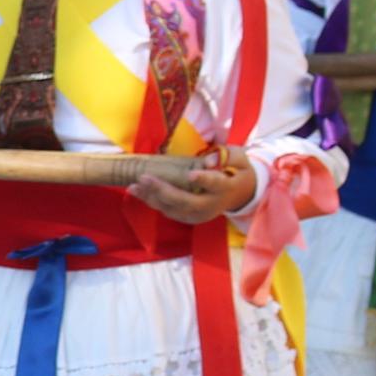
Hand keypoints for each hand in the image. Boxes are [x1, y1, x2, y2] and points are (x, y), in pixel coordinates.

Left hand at [130, 145, 256, 223]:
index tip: (191, 174)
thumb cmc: (236, 171)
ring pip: (174, 210)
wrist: (240, 194)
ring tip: (134, 186)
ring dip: (152, 198)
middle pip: (187, 201)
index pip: (215, 184)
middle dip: (164, 191)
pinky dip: (152, 202)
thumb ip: (227, 156)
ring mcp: (200, 214)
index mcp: (226, 187)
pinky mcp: (190, 218)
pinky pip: (169, 212)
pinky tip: (138, 192)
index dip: (203, 180)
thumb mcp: (239, 158)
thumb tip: (210, 161)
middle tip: (144, 178)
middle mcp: (212, 204)